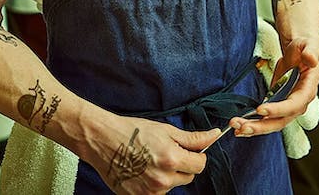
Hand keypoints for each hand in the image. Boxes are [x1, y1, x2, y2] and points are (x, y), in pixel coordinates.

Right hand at [86, 115, 218, 193]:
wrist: (103, 140)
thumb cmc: (133, 131)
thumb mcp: (165, 130)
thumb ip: (193, 138)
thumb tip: (215, 135)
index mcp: (172, 159)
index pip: (200, 165)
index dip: (197, 156)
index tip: (189, 150)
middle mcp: (163, 179)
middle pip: (188, 177)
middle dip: (183, 165)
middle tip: (166, 152)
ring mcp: (151, 192)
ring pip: (173, 186)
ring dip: (168, 176)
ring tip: (151, 160)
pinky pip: (158, 193)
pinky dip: (155, 184)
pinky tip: (143, 171)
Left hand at [227, 37, 318, 138]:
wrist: (300, 50)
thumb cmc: (305, 47)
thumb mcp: (309, 45)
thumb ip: (310, 51)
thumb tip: (311, 58)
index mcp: (308, 89)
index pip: (294, 105)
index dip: (278, 109)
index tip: (260, 109)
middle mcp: (299, 103)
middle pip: (281, 120)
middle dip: (262, 126)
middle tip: (243, 127)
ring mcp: (288, 107)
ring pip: (273, 123)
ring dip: (254, 127)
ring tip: (237, 128)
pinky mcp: (278, 106)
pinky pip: (267, 119)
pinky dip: (254, 123)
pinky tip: (240, 126)